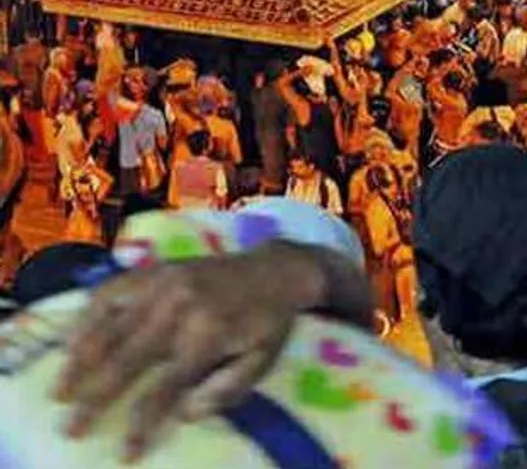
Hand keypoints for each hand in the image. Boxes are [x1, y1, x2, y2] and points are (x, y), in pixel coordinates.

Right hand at [53, 243, 326, 461]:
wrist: (275, 269)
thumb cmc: (267, 322)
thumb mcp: (262, 361)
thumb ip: (226, 391)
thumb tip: (182, 414)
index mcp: (209, 335)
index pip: (164, 390)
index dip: (141, 426)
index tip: (124, 454)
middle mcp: (179, 309)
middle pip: (126, 361)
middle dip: (95, 399)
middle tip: (69, 428)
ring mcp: (162, 285)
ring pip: (108, 327)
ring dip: (79, 362)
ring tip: (58, 392)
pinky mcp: (153, 270)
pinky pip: (109, 293)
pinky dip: (85, 318)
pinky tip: (70, 342)